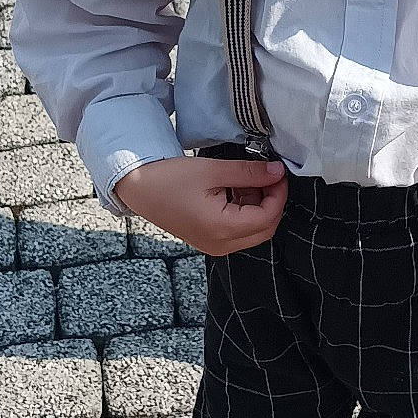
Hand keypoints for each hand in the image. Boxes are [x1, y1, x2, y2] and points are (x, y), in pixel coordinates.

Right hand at [116, 155, 287, 255]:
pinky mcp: (209, 241)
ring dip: (258, 207)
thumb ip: (249, 172)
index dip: (278, 194)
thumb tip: (277, 172)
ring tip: (246, 180)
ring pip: (253, 231)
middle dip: (271, 202)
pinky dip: (244, 212)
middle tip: (268, 177)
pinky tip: (235, 190)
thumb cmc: (169, 179)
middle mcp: (220, 245)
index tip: (278, 173)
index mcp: (221, 228)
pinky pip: (238, 232)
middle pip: (264, 229)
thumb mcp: (213, 171)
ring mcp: (214, 246)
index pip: (267, 217)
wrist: (138, 189)